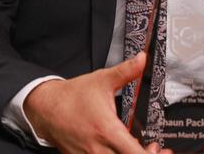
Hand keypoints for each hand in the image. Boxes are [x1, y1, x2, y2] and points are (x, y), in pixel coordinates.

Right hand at [22, 51, 153, 153]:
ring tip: (135, 148)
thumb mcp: (101, 80)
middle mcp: (99, 149)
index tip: (158, 148)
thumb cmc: (72, 96)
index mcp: (107, 130)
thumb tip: (142, 59)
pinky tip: (119, 149)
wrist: (45, 107)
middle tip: (152, 148)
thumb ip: (125, 71)